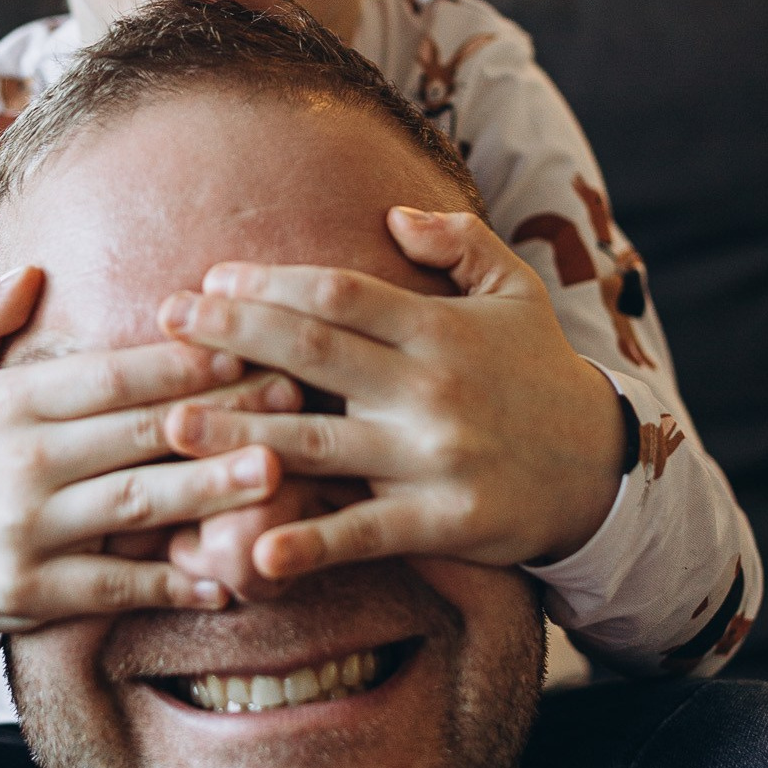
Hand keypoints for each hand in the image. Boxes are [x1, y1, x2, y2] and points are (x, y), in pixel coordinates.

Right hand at [0, 266, 300, 651]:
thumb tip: (30, 271)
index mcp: (8, 403)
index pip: (108, 375)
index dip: (179, 362)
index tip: (244, 347)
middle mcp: (19, 463)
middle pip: (136, 434)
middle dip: (219, 415)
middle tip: (293, 399)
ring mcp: (24, 531)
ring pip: (134, 505)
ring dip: (209, 490)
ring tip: (275, 474)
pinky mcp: (28, 592)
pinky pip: (111, 587)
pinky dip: (168, 585)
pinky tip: (224, 579)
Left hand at [157, 207, 622, 582]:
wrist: (602, 468)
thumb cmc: (539, 373)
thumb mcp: (516, 291)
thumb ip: (456, 242)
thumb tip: (391, 214)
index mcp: (437, 328)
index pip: (339, 293)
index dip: (271, 283)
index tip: (211, 278)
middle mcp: (429, 388)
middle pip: (314, 352)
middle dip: (234, 333)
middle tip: (165, 319)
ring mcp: (431, 458)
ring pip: (318, 442)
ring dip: (239, 435)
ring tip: (172, 425)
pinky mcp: (440, 522)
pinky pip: (362, 533)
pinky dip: (309, 545)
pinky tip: (254, 553)